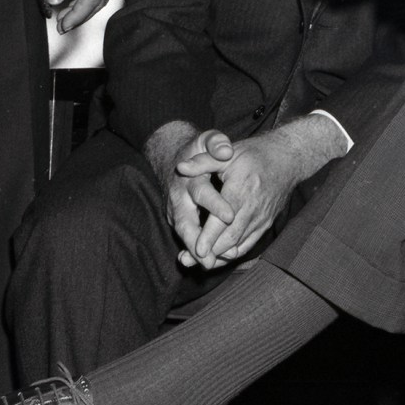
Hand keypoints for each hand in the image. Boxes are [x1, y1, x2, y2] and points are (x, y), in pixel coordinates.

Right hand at [145, 121, 216, 261]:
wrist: (174, 157)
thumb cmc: (197, 148)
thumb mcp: (206, 139)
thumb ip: (215, 142)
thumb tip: (226, 150)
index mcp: (188, 178)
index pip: (202, 192)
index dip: (215, 204)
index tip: (230, 215)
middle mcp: (179, 197)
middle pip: (185, 222)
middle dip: (197, 240)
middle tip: (209, 257)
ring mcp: (176, 212)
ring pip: (184, 234)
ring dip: (195, 251)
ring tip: (209, 265)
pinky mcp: (179, 221)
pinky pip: (187, 238)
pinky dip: (196, 251)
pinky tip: (209, 262)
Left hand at [178, 118, 345, 268]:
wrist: (287, 159)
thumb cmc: (254, 155)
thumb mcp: (227, 154)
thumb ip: (202, 162)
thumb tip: (180, 168)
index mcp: (241, 191)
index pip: (223, 220)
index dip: (210, 237)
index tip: (197, 250)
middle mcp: (253, 209)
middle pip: (230, 239)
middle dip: (209, 253)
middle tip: (187, 261)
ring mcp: (261, 219)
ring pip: (238, 247)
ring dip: (218, 257)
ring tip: (198, 263)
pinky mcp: (265, 225)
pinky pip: (247, 246)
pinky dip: (231, 254)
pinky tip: (216, 257)